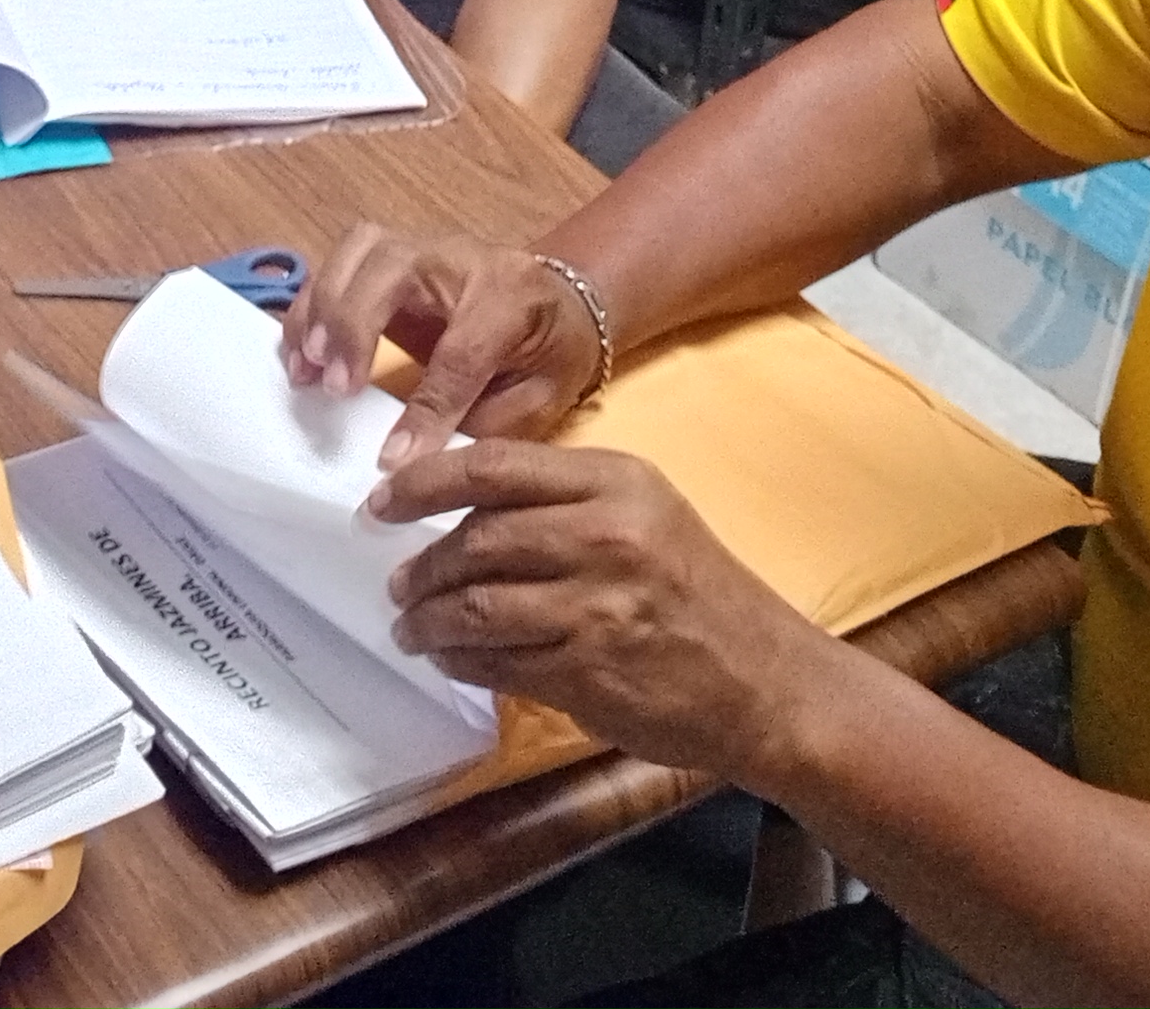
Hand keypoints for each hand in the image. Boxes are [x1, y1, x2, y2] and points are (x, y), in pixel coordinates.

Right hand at [282, 222, 603, 466]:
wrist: (563, 301)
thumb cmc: (552, 353)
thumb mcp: (541, 398)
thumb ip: (487, 426)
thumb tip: (419, 463)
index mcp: (512, 296)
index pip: (461, 350)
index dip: (425, 408)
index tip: (392, 461)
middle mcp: (463, 256)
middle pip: (392, 271)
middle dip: (354, 328)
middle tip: (334, 391)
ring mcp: (423, 246)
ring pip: (357, 250)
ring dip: (322, 309)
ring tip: (307, 370)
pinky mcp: (392, 252)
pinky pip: (341, 260)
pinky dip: (313, 303)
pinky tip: (302, 352)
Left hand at [380, 438, 830, 785]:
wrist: (768, 682)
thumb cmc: (699, 594)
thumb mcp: (645, 515)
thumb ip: (564, 502)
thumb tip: (463, 509)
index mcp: (617, 482)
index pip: (494, 467)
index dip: (424, 481)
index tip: (381, 502)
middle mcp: (607, 535)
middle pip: (478, 539)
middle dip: (422, 565)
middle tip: (397, 582)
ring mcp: (598, 606)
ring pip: (478, 605)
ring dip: (430, 620)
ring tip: (411, 627)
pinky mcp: (590, 671)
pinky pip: (499, 663)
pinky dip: (461, 662)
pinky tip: (451, 659)